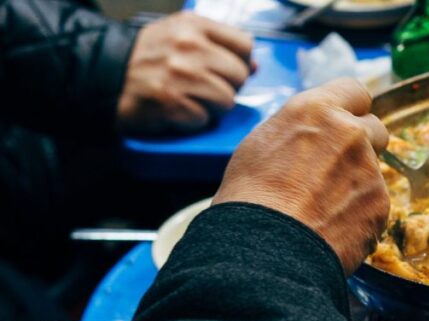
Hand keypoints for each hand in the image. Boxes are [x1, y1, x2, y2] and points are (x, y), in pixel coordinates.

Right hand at [116, 12, 253, 134]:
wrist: (108, 75)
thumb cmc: (150, 57)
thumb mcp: (182, 36)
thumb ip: (219, 45)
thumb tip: (254, 65)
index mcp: (193, 25)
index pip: (244, 44)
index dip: (240, 61)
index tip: (225, 68)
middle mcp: (188, 46)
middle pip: (240, 75)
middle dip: (228, 86)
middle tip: (205, 88)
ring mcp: (180, 75)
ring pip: (228, 101)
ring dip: (213, 107)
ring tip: (192, 99)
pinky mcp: (172, 102)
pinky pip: (205, 119)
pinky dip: (194, 120)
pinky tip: (178, 110)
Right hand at [213, 78, 389, 275]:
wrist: (266, 248)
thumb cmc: (251, 198)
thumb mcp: (263, 143)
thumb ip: (300, 131)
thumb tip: (313, 136)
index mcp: (316, 110)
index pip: (355, 91)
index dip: (351, 109)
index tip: (346, 123)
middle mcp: (350, 133)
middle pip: (375, 129)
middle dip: (363, 145)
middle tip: (337, 170)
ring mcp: (370, 169)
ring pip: (374, 171)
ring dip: (358, 184)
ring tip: (324, 208)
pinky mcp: (381, 204)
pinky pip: (376, 205)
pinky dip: (360, 215)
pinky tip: (333, 228)